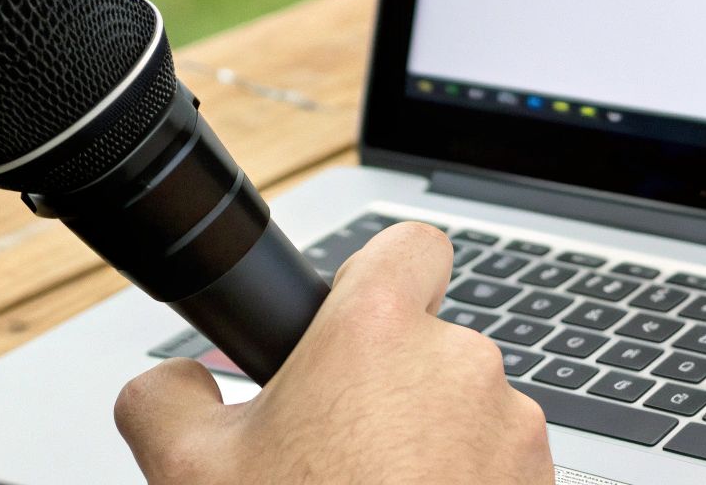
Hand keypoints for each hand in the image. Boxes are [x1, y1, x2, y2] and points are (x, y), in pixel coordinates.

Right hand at [114, 221, 553, 483]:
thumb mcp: (186, 470)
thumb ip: (165, 397)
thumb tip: (174, 383)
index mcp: (376, 332)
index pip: (410, 245)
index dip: (379, 276)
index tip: (352, 320)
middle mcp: (458, 364)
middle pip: (427, 343)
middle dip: (387, 386)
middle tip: (335, 449)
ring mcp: (511, 428)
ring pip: (464, 407)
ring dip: (428, 441)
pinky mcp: (540, 482)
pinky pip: (498, 463)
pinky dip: (465, 484)